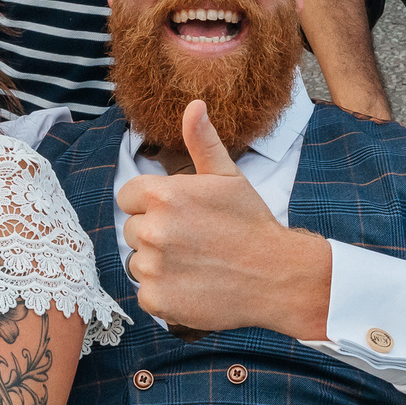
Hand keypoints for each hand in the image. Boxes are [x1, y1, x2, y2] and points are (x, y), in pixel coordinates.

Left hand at [115, 102, 330, 339]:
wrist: (277, 276)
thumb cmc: (251, 223)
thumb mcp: (228, 176)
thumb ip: (202, 141)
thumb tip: (194, 105)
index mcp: (163, 195)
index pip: (128, 197)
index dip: (152, 205)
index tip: (179, 215)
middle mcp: (152, 229)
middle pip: (133, 230)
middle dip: (157, 234)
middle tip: (194, 241)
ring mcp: (153, 266)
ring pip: (138, 262)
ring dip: (160, 264)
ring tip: (196, 264)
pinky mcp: (157, 299)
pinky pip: (146, 292)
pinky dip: (165, 293)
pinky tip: (193, 286)